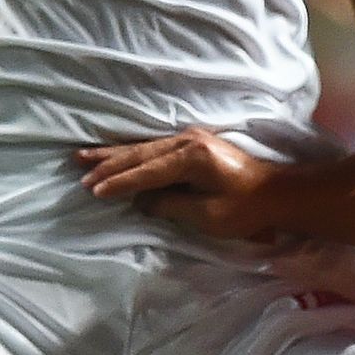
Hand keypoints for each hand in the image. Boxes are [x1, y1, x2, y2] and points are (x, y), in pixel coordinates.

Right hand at [76, 129, 282, 238]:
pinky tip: (115, 153)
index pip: (146, 171)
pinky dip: (130, 152)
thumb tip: (142, 202)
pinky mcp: (192, 144)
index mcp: (192, 157)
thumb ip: (171, 205)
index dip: (119, 183)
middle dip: (107, 164)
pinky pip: (152, 148)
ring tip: (83, 155)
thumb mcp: (208, 215)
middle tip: (78, 169)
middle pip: (139, 153)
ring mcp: (190, 140)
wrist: (276, 192)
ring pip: (142, 147)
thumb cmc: (247, 209)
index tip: (93, 191)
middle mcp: (188, 141)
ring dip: (112, 153)